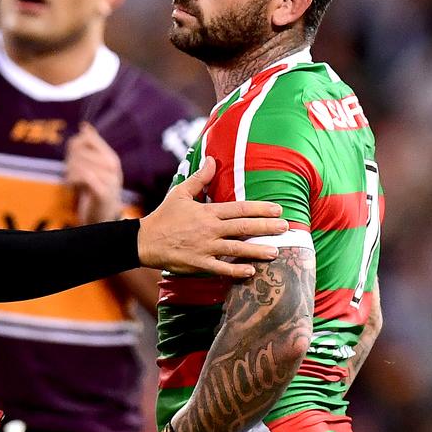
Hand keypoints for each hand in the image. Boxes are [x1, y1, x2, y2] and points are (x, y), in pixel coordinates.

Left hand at [65, 122, 122, 223]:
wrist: (104, 217)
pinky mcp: (104, 193)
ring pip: (80, 163)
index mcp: (111, 157)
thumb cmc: (98, 189)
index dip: (74, 144)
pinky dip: (73, 180)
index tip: (72, 156)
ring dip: (69, 172)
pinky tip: (72, 187)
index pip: (87, 138)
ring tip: (71, 180)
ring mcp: (110, 180)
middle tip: (70, 172)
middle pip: (80, 150)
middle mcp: (113, 166)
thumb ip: (91, 146)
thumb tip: (85, 125)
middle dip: (69, 161)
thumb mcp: (95, 166)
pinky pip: (85, 176)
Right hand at [137, 157, 287, 277]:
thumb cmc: (164, 216)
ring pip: (236, 249)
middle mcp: (209, 230)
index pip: (239, 209)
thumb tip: (212, 160)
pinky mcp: (199, 264)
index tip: (277, 210)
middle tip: (286, 228)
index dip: (259, 209)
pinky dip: (236, 270)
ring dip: (257, 250)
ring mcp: (205, 248)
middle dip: (266, 227)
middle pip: (243, 228)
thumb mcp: (180, 193)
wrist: (145, 241)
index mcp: (207, 212)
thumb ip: (200, 178)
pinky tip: (251, 271)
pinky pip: (221, 268)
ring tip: (276, 251)